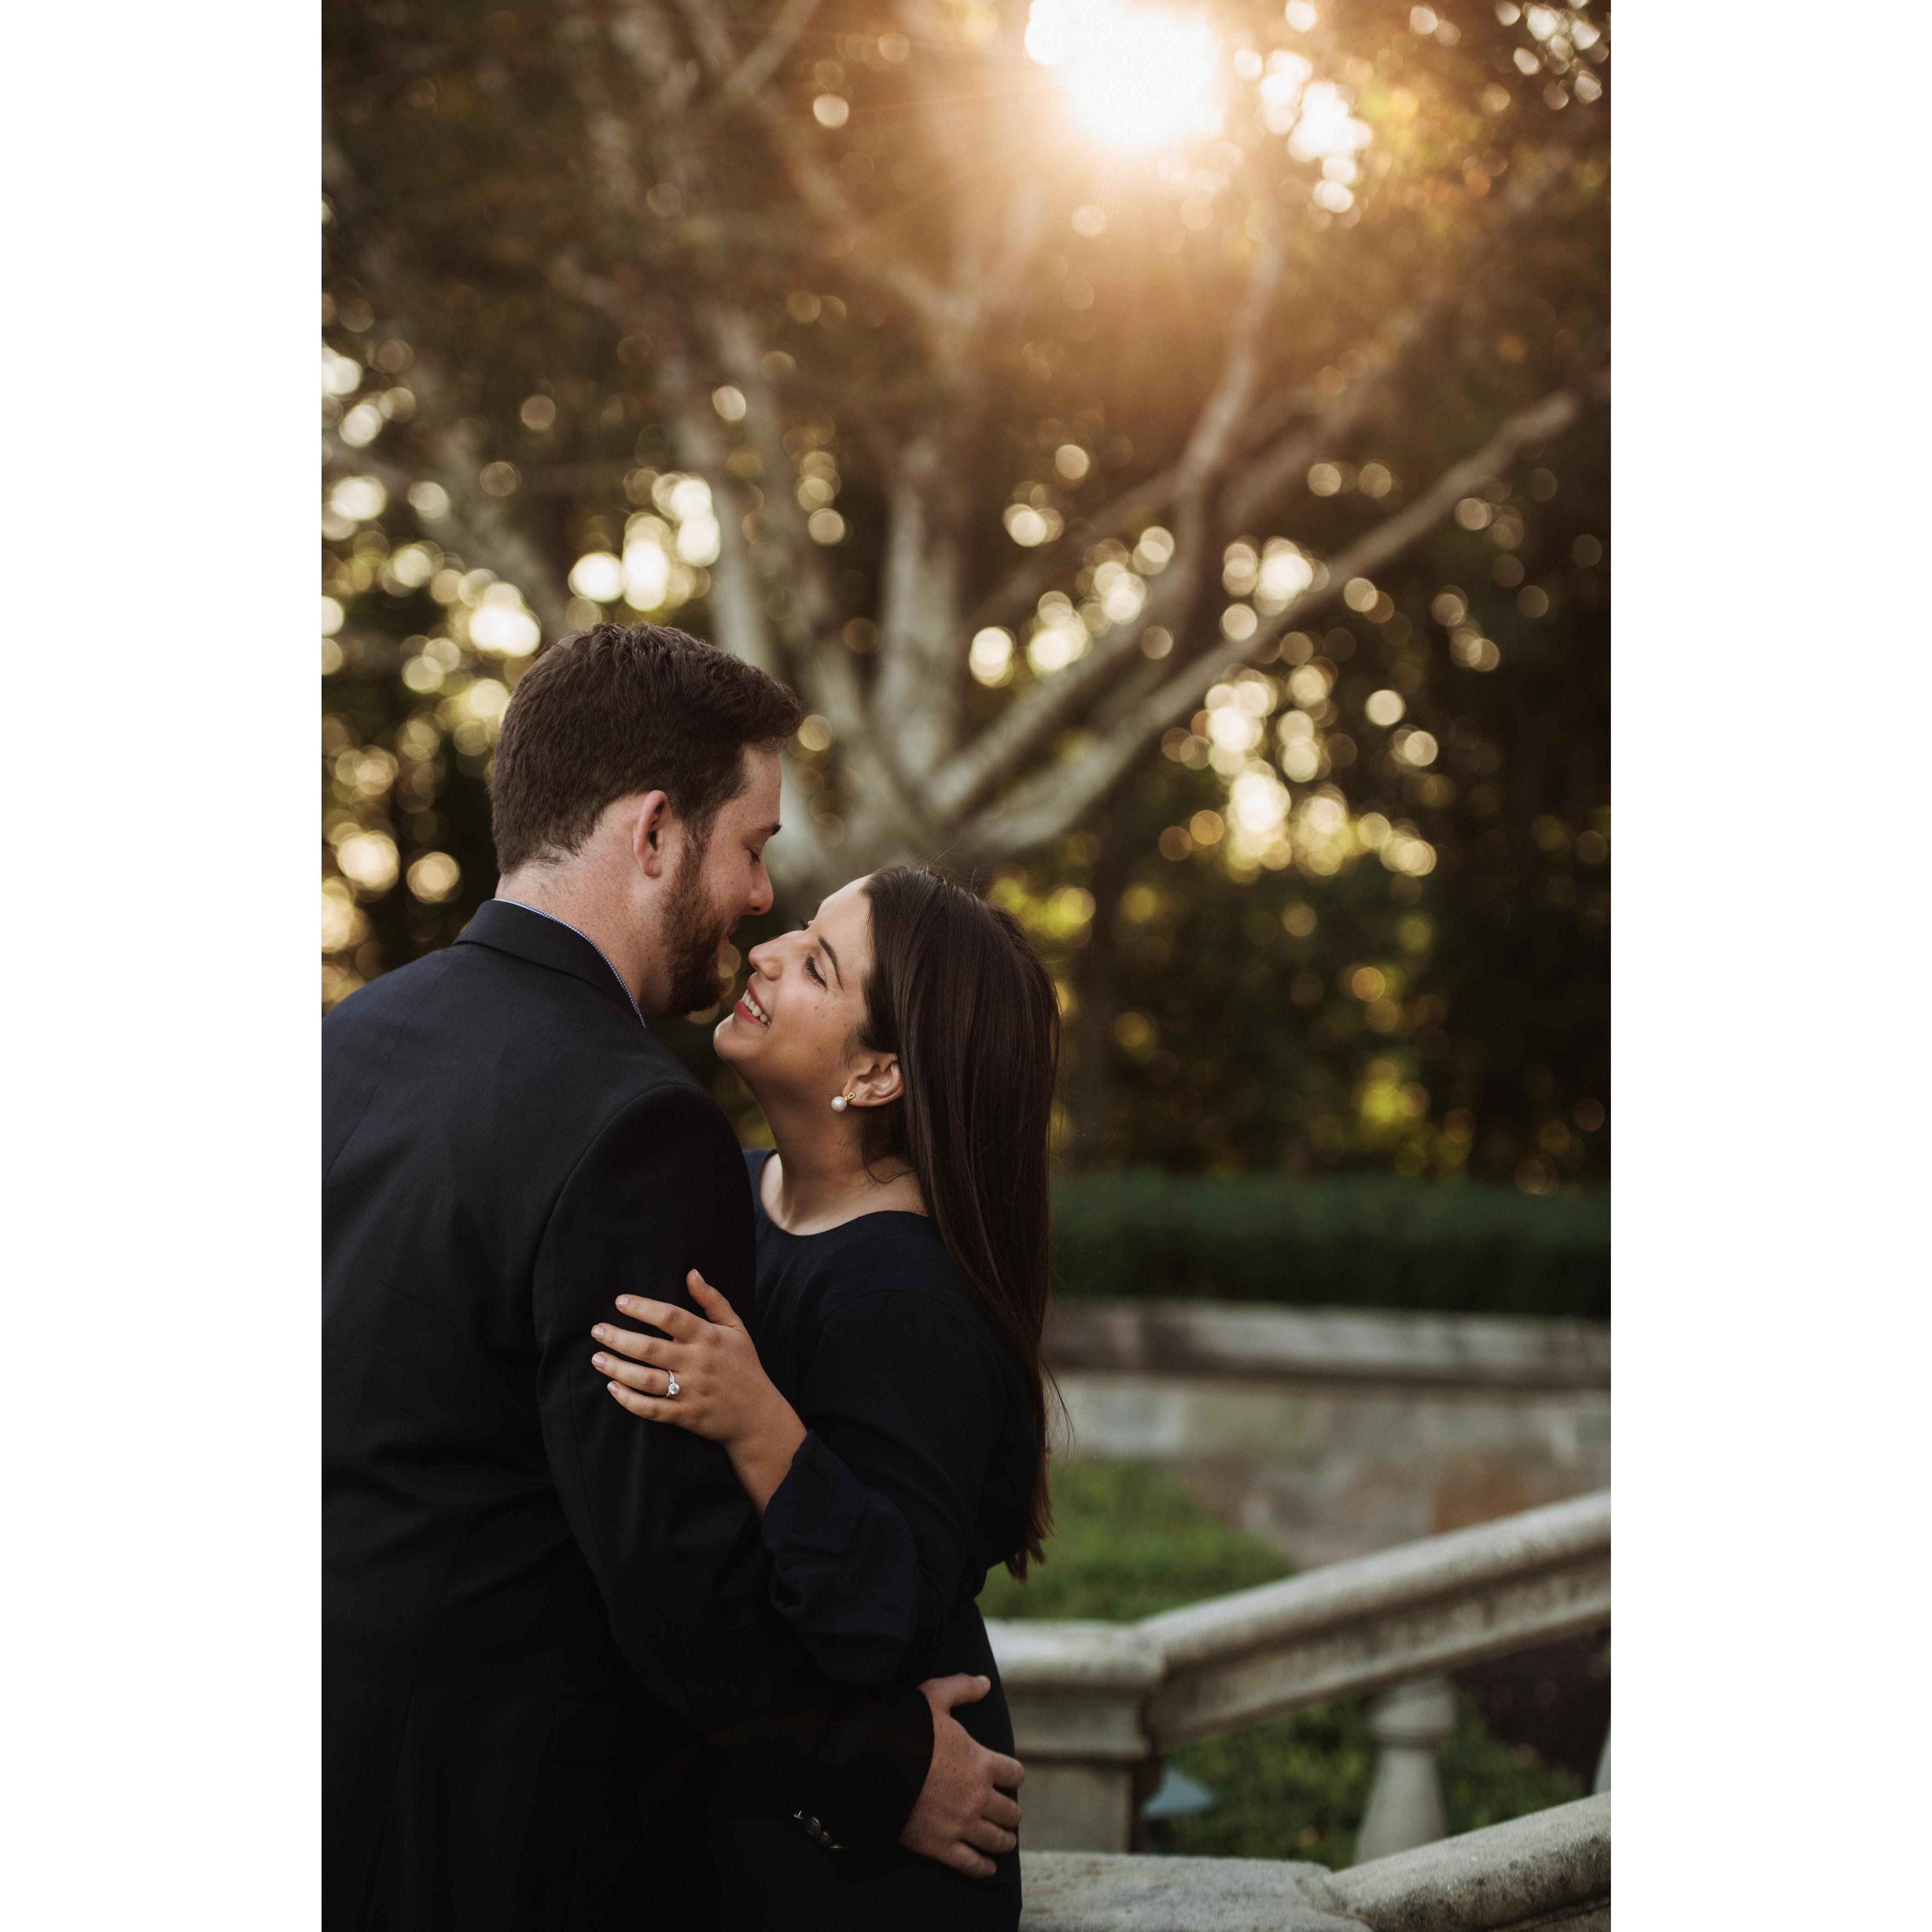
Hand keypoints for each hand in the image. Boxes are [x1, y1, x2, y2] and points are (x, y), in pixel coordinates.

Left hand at [593, 1272, 805, 1510]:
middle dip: (618, 1338)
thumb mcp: (736, 1328)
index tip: (620, 1301)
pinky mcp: (686, 1416)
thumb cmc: (744, 1366)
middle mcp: (698, 1363)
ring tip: (597, 1358)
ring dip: (617, 1368)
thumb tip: (692, 1273)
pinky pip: (651, 1409)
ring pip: (646, 1380)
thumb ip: (713, 1300)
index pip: (671, 1317)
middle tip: (597, 1330)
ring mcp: (691, 1391)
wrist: (759, 1415)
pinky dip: (629, 1400)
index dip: (643, 1308)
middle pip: (650, 1348)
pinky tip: (613, 1388)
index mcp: (709, 1337)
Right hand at [898, 1675, 1023, 1877]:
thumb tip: (985, 1683)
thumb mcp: (935, 1696)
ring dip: (1003, 1839)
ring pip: (997, 1839)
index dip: (1012, 1775)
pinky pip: (972, 1864)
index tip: (1008, 1777)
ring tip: (1004, 1839)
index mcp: (982, 1762)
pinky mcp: (941, 1846)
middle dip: (1010, 1811)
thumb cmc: (908, 1728)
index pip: (1015, 1774)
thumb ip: (963, 1687)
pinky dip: (983, 1867)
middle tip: (1007, 1813)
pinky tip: (988, 1867)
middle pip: (1010, 1811)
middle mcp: (979, 1797)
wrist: (876, 1764)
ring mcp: (961, 1824)